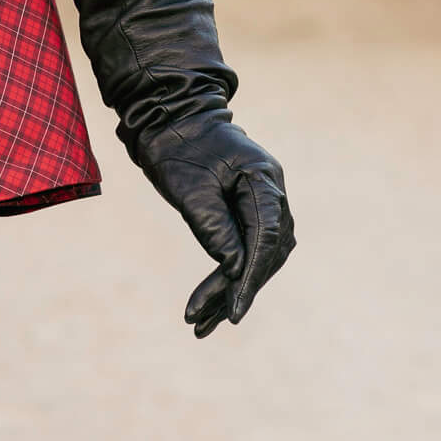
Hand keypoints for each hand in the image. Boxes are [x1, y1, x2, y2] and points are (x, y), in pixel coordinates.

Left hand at [131, 109, 294, 336]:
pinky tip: (210, 301)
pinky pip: (247, 245)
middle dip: (238, 288)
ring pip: (259, 254)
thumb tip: (235, 269)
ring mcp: (264, 199)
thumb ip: (213, 227)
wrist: (169, 117)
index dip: (251, 277)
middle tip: (206, 321)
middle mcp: (272, 190)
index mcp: (262, 178)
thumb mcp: (188, 189)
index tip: (233, 311)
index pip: (265, 237)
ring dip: (233, 287)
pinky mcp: (249, 208)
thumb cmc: (175, 146)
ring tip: (200, 323)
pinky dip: (230, 272)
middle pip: (266, 251)